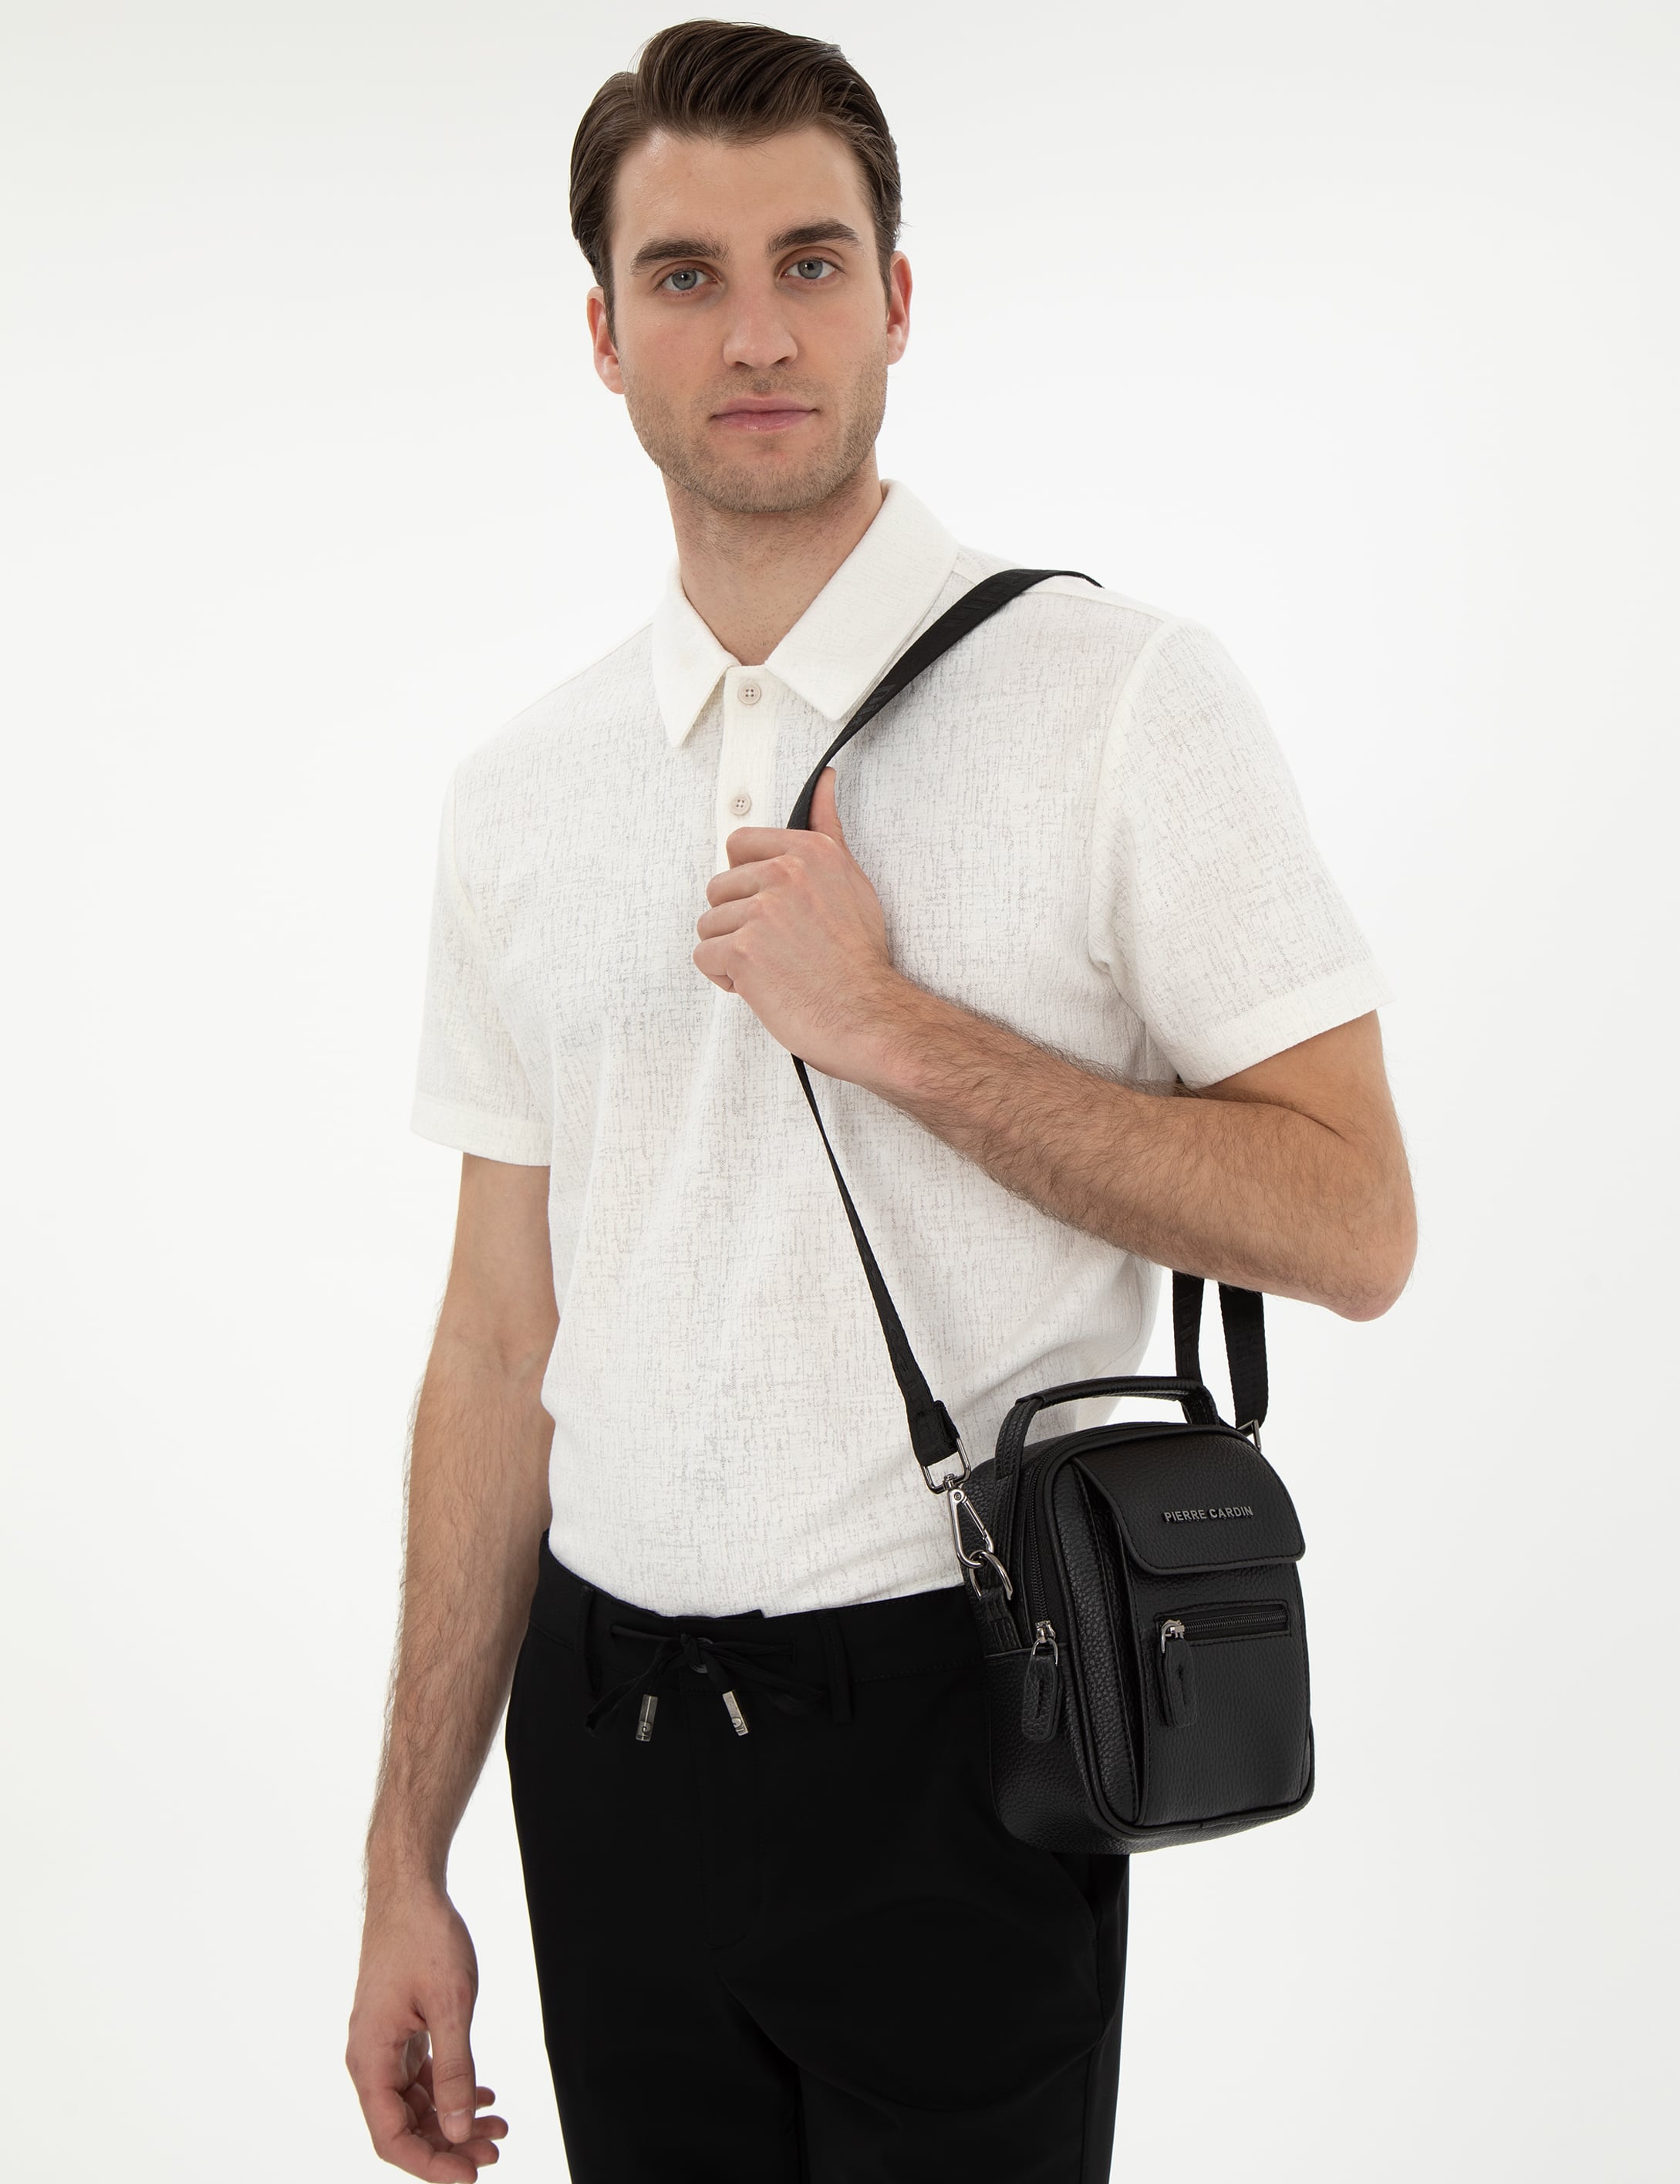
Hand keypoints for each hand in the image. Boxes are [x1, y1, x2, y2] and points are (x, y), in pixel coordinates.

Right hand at [346, 1880, 508, 2179]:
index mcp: (369, 2060)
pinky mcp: (400, 2031)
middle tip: (495, 2149)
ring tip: (497, 2126)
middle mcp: (370, 2059)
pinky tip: (482, 2096)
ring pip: (416, 2103)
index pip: (391, 2138)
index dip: (430, 2164)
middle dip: (449, 2144)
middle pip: (405, 2126)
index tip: (469, 2175)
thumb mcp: (449, 2005)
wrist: (411, 1889)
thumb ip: (453, 2070)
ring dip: (453, 2119)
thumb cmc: (424, 1937)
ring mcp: (385, 2045)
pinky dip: (451, 2089)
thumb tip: (454, 2129)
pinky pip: (422, 2076)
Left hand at [693, 765, 906, 1079]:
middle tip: (778, 945)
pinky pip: (704, 956)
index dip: (748, 883)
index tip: (769, 906)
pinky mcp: (742, 949)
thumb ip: (827, 828)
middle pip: (719, 887)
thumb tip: (823, 782)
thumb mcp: (851, 878)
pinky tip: (762, 983)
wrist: (867, 1015)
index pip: (739, 845)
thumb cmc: (859, 959)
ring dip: (732, 951)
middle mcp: (784, 874)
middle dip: (738, 920)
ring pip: (708, 924)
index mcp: (809, 851)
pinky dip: (726, 977)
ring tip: (773, 966)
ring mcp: (761, 911)